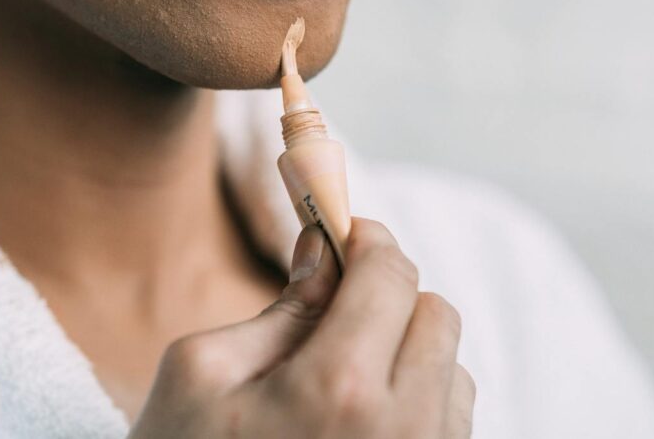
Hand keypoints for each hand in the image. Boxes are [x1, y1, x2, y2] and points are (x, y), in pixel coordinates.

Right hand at [128, 218, 475, 437]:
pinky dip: (417, 400)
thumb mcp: (202, 373)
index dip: (366, 240)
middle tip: (339, 304)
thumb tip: (325, 249)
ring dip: (407, 353)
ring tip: (344, 375)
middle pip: (437, 314)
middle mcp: (403, 432)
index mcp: (339, 389)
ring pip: (451, 369)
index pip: (390, 275)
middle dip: (390, 294)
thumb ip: (280, 308)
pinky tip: (361, 417)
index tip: (345, 234)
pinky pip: (450, 422)